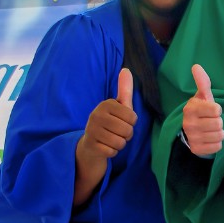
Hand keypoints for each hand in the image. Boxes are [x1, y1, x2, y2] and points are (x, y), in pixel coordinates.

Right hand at [74, 69, 137, 203]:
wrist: (90, 144)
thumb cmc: (110, 123)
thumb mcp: (119, 106)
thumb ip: (124, 89)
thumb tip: (126, 69)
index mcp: (106, 104)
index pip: (133, 118)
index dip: (131, 123)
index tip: (121, 122)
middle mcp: (96, 115)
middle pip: (128, 130)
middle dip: (126, 135)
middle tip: (116, 132)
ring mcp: (91, 130)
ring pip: (120, 142)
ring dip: (119, 144)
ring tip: (111, 139)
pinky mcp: (90, 145)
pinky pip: (112, 152)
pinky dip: (112, 152)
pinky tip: (104, 147)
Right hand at [182, 64, 223, 155]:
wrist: (191, 130)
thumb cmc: (201, 110)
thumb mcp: (203, 96)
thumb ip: (202, 82)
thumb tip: (196, 66)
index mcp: (190, 109)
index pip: (216, 110)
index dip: (217, 110)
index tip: (212, 110)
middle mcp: (189, 124)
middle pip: (219, 124)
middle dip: (219, 122)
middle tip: (211, 121)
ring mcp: (192, 138)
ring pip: (219, 136)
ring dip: (219, 133)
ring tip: (211, 129)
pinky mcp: (196, 149)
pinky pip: (217, 147)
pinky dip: (217, 143)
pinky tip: (209, 139)